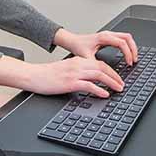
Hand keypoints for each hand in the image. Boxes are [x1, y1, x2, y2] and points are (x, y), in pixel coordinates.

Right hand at [0, 56, 124, 97]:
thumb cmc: (47, 74)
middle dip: (115, 76)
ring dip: (111, 82)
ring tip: (118, 89)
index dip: (111, 71)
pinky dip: (99, 90)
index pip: (99, 63)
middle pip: (102, 67)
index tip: (118, 78)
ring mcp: (74, 74)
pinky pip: (88, 85)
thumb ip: (77, 70)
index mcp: (77, 61)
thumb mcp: (65, 68)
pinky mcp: (70, 83)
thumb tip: (90, 79)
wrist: (33, 75)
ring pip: (98, 74)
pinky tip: (104, 94)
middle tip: (122, 84)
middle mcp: (78, 65)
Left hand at [53, 29, 138, 65]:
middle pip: (127, 37)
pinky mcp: (108, 37)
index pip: (122, 43)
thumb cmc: (78, 47)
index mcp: (103, 38)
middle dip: (133, 49)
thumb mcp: (86, 58)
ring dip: (132, 47)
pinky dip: (127, 46)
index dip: (128, 53)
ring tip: (133, 58)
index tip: (129, 63)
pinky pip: (123, 39)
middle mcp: (107, 34)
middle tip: (135, 60)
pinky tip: (127, 55)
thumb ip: (95, 65)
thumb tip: (103, 74)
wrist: (72, 41)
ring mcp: (108, 35)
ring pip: (126, 37)